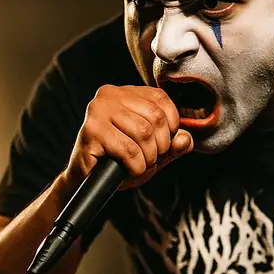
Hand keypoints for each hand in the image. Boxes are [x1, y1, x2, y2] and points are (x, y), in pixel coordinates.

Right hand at [65, 85, 193, 189]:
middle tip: (150, 159)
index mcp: (125, 92)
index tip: (162, 144)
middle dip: (160, 146)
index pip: (161, 99)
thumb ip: (172, 145)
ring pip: (144, 133)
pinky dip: (136, 166)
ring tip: (139, 165)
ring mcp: (98, 111)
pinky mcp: (91, 131)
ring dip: (148, 158)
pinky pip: (128, 150)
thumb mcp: (152, 151)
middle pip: (155, 117)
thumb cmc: (118, 162)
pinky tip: (128, 169)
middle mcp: (109, 95)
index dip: (171, 126)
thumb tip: (186, 139)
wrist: (87, 180)